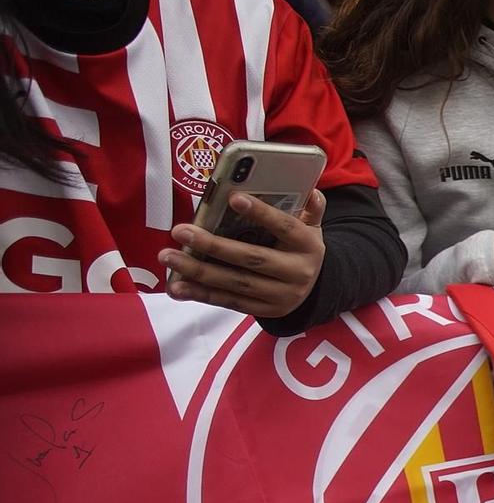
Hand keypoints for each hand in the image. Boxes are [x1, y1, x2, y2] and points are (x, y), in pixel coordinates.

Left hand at [163, 189, 326, 319]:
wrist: (316, 290)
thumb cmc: (301, 249)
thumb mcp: (313, 229)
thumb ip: (311, 210)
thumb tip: (311, 191)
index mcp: (308, 246)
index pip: (285, 227)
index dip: (261, 213)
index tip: (233, 197)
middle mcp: (298, 273)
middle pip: (252, 259)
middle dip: (213, 245)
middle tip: (180, 231)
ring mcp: (281, 296)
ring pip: (236, 283)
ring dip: (198, 270)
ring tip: (168, 257)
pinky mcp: (265, 310)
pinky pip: (230, 302)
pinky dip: (201, 294)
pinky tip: (178, 287)